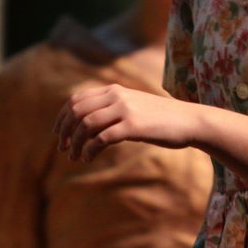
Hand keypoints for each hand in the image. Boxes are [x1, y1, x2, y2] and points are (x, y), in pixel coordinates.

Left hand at [52, 84, 197, 161]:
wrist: (188, 121)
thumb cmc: (160, 118)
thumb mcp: (133, 106)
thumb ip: (112, 109)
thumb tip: (86, 124)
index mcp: (114, 89)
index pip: (77, 99)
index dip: (63, 117)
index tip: (58, 134)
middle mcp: (117, 95)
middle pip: (77, 111)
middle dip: (66, 131)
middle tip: (63, 148)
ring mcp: (125, 109)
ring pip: (87, 124)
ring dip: (76, 143)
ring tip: (75, 157)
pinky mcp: (133, 125)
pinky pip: (102, 138)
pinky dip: (90, 149)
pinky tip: (89, 158)